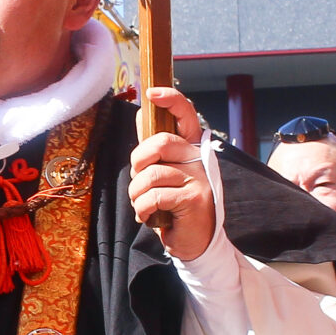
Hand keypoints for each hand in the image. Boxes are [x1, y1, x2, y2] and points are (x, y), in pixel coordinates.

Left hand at [127, 87, 216, 260]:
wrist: (193, 242)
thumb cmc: (174, 206)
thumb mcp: (163, 174)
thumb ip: (154, 150)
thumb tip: (141, 116)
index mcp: (190, 148)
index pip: (186, 115)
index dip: (171, 99)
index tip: (152, 92)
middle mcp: (198, 158)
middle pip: (160, 142)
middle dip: (138, 162)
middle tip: (139, 180)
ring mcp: (199, 178)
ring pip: (151, 173)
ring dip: (136, 193)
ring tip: (143, 205)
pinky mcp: (194, 198)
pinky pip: (154, 195)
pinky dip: (143, 208)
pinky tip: (149, 217)